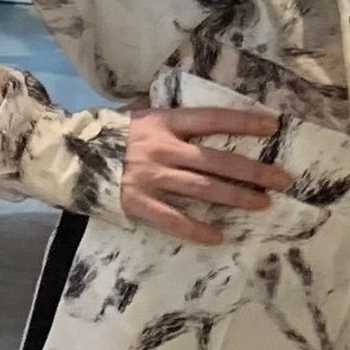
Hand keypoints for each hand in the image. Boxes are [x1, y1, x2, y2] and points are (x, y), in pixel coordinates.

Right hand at [121, 104, 292, 245]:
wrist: (67, 153)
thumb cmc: (108, 132)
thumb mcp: (139, 114)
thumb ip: (167, 117)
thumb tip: (200, 114)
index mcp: (164, 122)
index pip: (211, 119)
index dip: (242, 122)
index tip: (272, 125)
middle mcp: (162, 149)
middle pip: (217, 160)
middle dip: (253, 171)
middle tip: (282, 179)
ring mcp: (151, 177)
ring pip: (202, 189)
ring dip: (235, 197)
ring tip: (263, 203)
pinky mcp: (138, 202)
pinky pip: (172, 219)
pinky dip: (196, 229)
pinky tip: (218, 236)